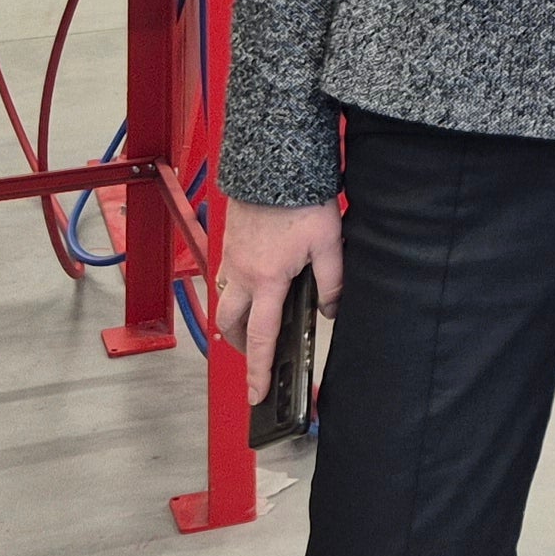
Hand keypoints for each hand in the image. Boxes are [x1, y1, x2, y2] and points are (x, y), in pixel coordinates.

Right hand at [209, 199, 343, 385]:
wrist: (275, 162)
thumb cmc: (301, 198)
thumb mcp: (329, 241)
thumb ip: (332, 280)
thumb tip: (329, 309)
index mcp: (268, 279)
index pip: (261, 337)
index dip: (259, 369)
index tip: (257, 393)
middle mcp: (242, 272)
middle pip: (230, 324)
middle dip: (240, 345)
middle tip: (256, 354)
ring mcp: (232, 256)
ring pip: (223, 299)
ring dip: (234, 317)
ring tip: (254, 321)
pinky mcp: (229, 239)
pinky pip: (224, 274)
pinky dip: (233, 288)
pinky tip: (252, 281)